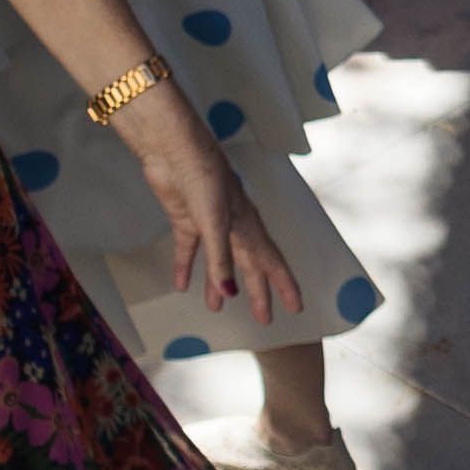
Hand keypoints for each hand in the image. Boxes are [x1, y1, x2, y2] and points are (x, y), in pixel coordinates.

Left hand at [134, 115, 303, 325]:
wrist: (173, 149)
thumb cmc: (202, 176)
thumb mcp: (213, 222)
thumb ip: (219, 260)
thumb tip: (229, 294)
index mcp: (248, 225)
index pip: (271, 261)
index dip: (283, 285)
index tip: (296, 307)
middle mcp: (233, 226)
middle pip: (248, 266)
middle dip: (257, 292)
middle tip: (264, 319)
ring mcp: (209, 223)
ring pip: (219, 261)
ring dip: (219, 283)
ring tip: (217, 308)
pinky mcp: (186, 218)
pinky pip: (188, 249)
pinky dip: (186, 267)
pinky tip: (182, 284)